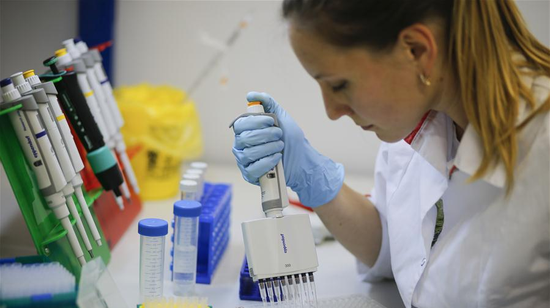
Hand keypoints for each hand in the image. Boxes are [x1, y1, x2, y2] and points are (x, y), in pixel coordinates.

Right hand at [232, 92, 343, 206]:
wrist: (303, 160)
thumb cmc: (290, 139)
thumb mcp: (281, 117)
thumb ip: (267, 103)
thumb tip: (251, 95)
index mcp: (245, 130)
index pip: (240, 124)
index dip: (255, 122)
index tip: (271, 122)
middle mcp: (241, 145)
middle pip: (244, 138)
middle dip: (265, 135)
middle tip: (279, 134)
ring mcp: (244, 161)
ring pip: (248, 153)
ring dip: (268, 148)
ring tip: (280, 146)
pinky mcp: (250, 175)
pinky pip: (254, 168)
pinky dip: (267, 161)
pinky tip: (277, 157)